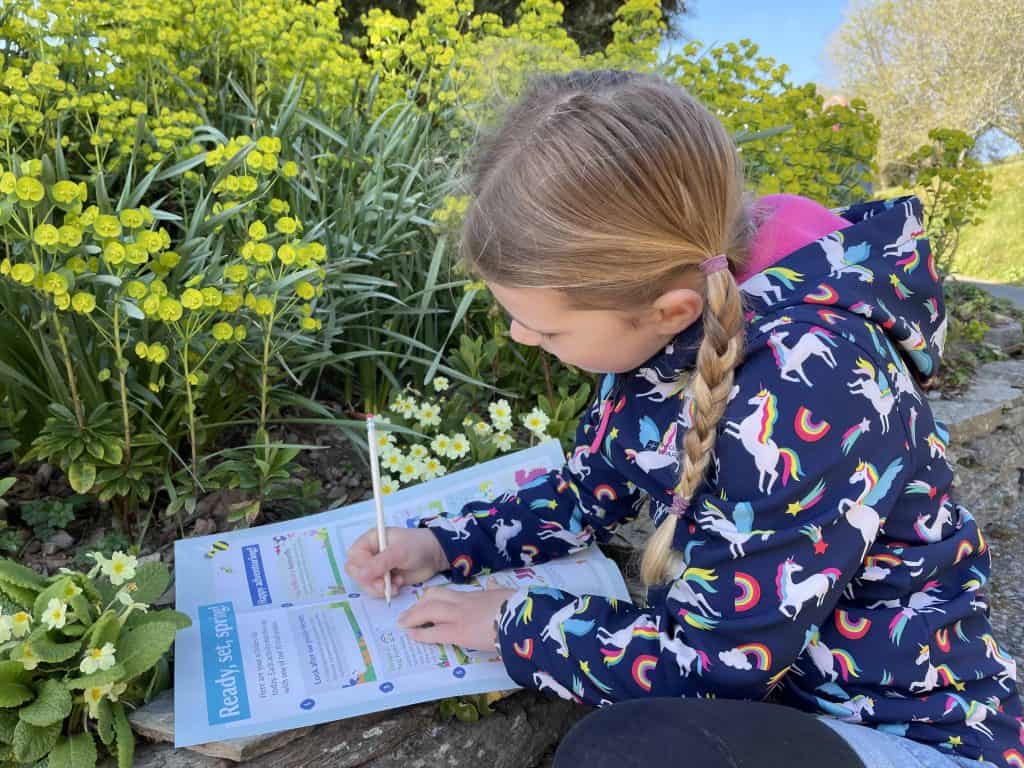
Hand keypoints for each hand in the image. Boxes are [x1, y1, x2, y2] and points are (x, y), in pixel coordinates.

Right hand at [344, 527, 449, 597]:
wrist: (435, 556)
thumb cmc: (417, 546)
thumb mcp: (399, 552)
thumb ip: (379, 563)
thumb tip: (360, 575)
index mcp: (369, 541)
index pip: (353, 557)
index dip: (361, 567)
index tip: (376, 573)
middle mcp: (370, 554)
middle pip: (356, 572)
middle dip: (369, 581)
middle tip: (384, 584)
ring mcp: (376, 568)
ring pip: (365, 583)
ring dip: (379, 587)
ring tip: (397, 583)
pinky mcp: (384, 579)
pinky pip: (376, 590)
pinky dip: (386, 591)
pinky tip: (399, 586)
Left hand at [398, 587, 517, 650]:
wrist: (523, 618)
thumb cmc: (519, 607)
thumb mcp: (506, 593)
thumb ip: (496, 589)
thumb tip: (494, 583)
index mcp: (475, 595)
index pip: (446, 593)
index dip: (432, 598)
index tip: (424, 603)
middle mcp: (463, 602)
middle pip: (433, 597)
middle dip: (418, 606)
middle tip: (407, 615)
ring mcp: (459, 616)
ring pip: (429, 611)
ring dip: (413, 617)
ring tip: (404, 624)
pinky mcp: (459, 633)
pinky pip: (434, 632)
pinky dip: (421, 634)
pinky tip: (412, 636)